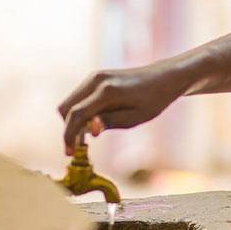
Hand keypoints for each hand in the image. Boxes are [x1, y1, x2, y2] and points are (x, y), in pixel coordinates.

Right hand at [58, 64, 185, 152]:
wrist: (165, 77)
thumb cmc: (154, 100)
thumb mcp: (135, 118)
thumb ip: (109, 123)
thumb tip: (88, 130)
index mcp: (107, 91)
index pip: (76, 115)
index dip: (68, 135)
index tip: (69, 153)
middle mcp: (96, 80)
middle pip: (65, 108)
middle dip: (69, 127)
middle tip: (81, 145)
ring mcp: (95, 76)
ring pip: (69, 102)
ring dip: (73, 119)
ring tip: (91, 134)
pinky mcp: (96, 77)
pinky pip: (79, 97)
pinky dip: (80, 110)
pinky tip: (95, 121)